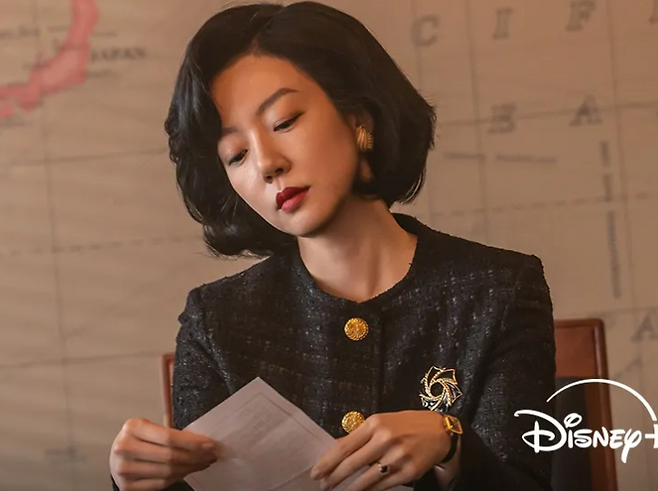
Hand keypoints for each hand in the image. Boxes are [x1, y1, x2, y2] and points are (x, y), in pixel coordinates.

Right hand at [110, 418, 219, 490]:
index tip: (210, 444)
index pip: (169, 436)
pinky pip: (160, 484)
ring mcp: (124, 469)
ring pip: (167, 472)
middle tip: (210, 455)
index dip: (192, 442)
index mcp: (133, 427)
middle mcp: (125, 448)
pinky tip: (187, 471)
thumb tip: (203, 442)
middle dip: (195, 457)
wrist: (117, 457)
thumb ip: (171, 433)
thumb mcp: (151, 428)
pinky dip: (178, 478)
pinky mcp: (127, 486)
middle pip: (170, 456)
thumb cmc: (140, 439)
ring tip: (202, 463)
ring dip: (190, 468)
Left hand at [310, 410, 449, 490]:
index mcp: (375, 424)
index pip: (344, 446)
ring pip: (366, 479)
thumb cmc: (406, 425)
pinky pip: (383, 486)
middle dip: (334, 478)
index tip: (315, 472)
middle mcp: (385, 439)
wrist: (439, 431)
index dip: (327, 462)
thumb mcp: (382, 422)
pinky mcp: (409, 472)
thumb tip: (337, 450)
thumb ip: (360, 436)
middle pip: (352, 464)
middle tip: (322, 486)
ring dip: (350, 489)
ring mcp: (398, 457)